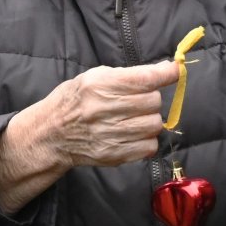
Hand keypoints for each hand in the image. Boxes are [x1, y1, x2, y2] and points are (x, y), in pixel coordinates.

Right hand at [33, 61, 178, 169]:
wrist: (51, 134)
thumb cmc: (74, 100)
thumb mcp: (94, 78)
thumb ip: (127, 76)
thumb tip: (163, 71)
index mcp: (98, 85)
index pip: (144, 79)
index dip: (165, 73)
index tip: (175, 70)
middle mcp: (103, 109)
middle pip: (153, 101)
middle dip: (151, 98)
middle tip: (140, 100)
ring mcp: (109, 134)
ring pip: (154, 124)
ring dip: (150, 119)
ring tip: (136, 118)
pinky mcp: (113, 154)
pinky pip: (149, 147)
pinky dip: (147, 140)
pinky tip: (134, 134)